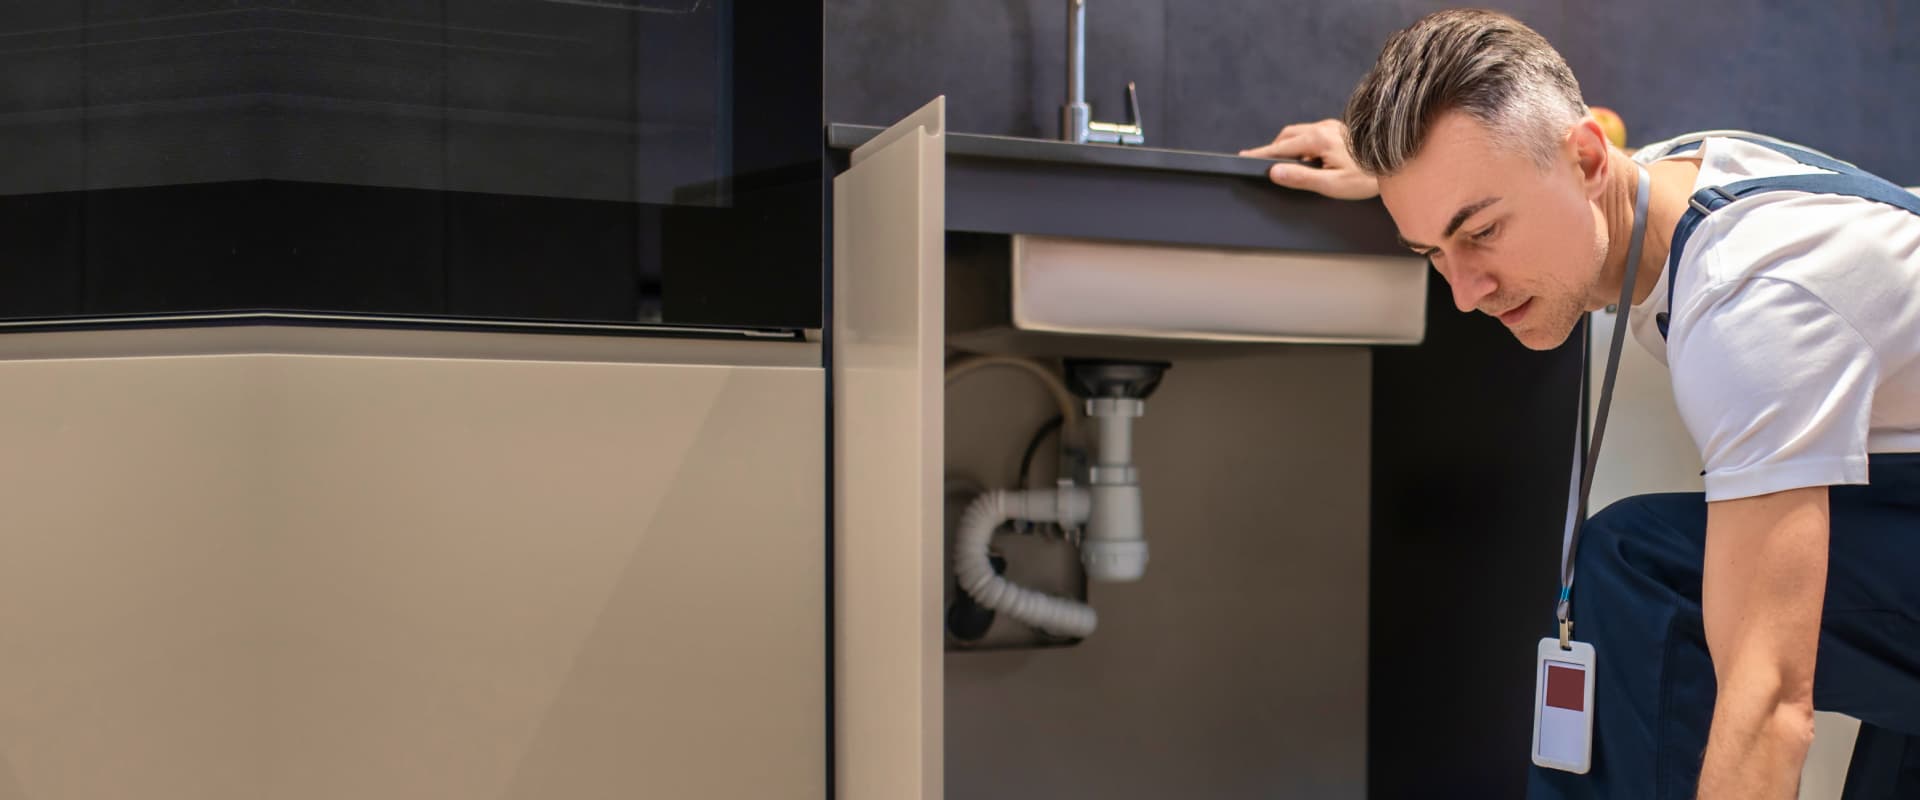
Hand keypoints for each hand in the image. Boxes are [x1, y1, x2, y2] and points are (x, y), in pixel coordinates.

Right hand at [1239, 119, 1378, 199]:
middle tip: (1265, 165)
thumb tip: (1276, 172)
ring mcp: (1332, 126)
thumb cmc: (1367, 177)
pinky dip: (1304, 145)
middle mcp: (1324, 127)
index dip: (1261, 154)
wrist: (1398, 162)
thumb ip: (1301, 178)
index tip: (1243, 157)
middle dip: (1274, 150)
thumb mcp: (1332, 184)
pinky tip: (1312, 160)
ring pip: (1299, 133)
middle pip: (1287, 137)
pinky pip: (1313, 134)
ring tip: (1292, 167)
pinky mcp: (1340, 129)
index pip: (1280, 147)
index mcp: (1318, 139)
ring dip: (1290, 147)